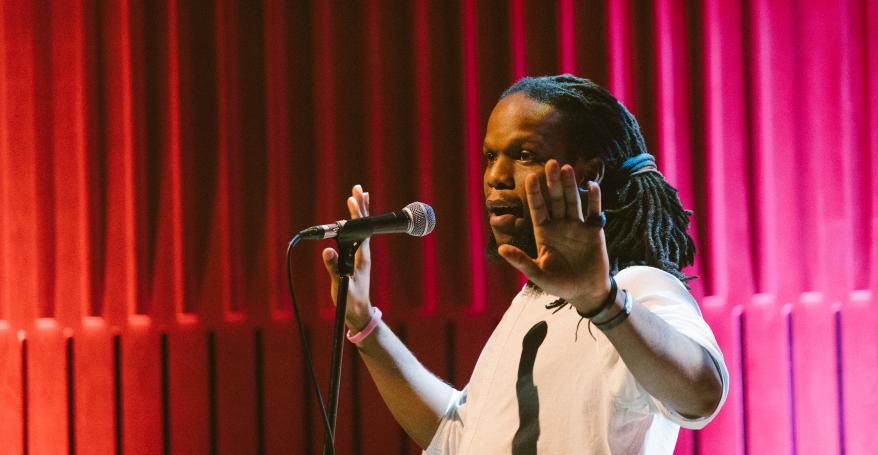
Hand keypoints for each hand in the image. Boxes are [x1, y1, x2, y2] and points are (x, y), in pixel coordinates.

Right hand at [321, 184, 373, 330]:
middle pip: (364, 225)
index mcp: (362, 257)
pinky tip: (354, 218)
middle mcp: (364, 252)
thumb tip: (327, 251)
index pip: (360, 230)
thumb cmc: (351, 300)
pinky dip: (356, 224)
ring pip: (362, 229)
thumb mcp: (340, 285)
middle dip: (361, 206)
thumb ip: (333, 269)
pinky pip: (358, 236)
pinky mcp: (357, 258)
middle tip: (358, 188)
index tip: (352, 199)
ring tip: (359, 195)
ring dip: (360, 212)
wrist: (359, 311)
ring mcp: (362, 254)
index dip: (356, 214)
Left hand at [497, 160, 610, 313]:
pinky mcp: (594, 231)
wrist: (586, 292)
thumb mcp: (537, 274)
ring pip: (572, 201)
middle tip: (550, 163)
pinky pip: (594, 212)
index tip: (530, 176)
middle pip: (555, 200)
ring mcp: (577, 226)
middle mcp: (559, 225)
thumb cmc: (559, 284)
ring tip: (567, 168)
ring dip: (570, 185)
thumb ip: (521, 261)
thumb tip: (501, 248)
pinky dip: (594, 199)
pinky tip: (592, 185)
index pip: (538, 208)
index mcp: (544, 232)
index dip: (534, 193)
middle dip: (552, 182)